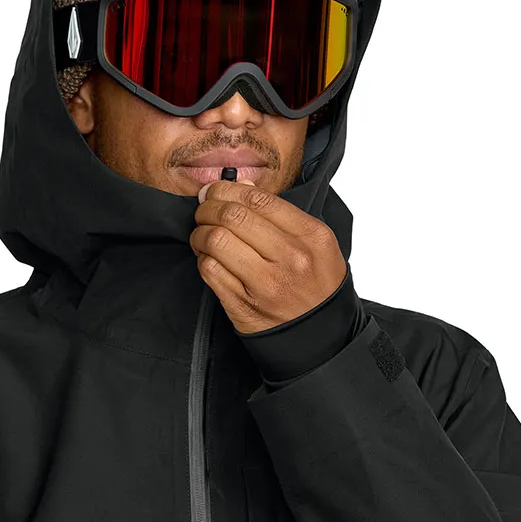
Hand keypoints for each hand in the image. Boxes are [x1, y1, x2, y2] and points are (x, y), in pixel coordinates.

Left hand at [190, 180, 346, 333]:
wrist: (319, 336)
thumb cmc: (316, 286)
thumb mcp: (315, 245)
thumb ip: (280, 214)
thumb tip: (239, 185)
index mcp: (311, 237)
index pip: (259, 199)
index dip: (228, 189)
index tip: (216, 192)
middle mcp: (290, 258)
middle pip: (232, 216)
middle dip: (208, 208)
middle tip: (203, 211)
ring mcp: (265, 284)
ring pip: (216, 240)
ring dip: (200, 233)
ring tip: (203, 234)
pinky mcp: (243, 305)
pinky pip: (209, 270)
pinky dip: (202, 258)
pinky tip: (208, 257)